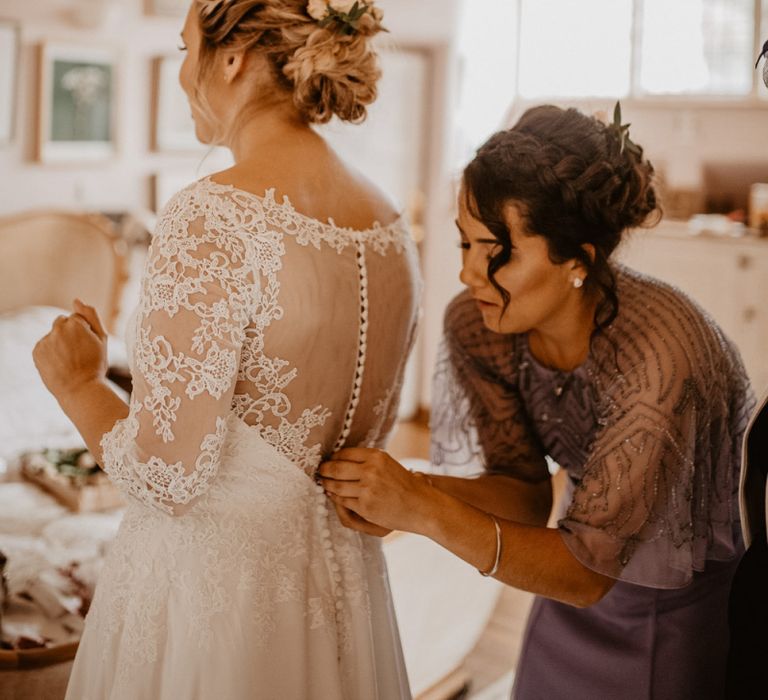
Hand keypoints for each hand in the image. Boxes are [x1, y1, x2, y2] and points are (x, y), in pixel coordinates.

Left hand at [33, 299, 107, 399]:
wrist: (80, 389)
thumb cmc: (95, 364)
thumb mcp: (101, 339)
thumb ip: (91, 316)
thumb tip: (76, 300)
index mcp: (76, 323)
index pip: (78, 318)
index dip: (85, 332)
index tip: (88, 346)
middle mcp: (58, 328)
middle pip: (62, 322)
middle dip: (69, 333)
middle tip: (78, 353)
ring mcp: (46, 340)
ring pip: (53, 335)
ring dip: (59, 342)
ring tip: (69, 360)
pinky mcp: (36, 350)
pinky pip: (44, 345)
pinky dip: (50, 352)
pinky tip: (59, 364)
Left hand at [318, 448, 434, 534]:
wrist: (420, 505)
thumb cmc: (404, 484)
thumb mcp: (387, 464)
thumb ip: (367, 460)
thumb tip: (340, 458)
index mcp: (376, 456)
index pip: (344, 453)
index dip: (333, 458)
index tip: (328, 460)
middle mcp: (371, 470)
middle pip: (336, 468)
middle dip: (324, 470)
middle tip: (319, 471)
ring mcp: (367, 488)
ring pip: (336, 485)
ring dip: (327, 484)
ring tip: (323, 483)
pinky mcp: (365, 506)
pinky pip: (343, 500)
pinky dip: (335, 498)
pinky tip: (333, 495)